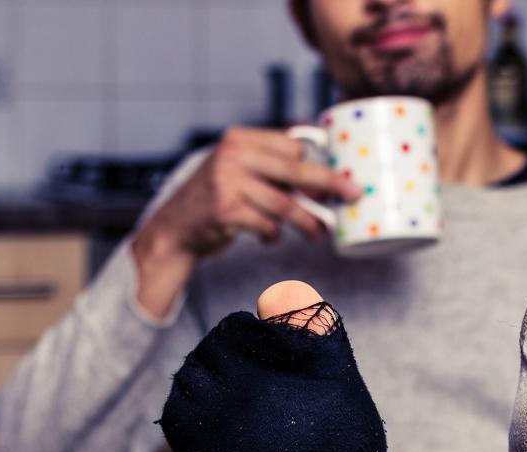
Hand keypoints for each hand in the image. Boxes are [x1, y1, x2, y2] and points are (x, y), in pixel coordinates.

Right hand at [131, 126, 362, 319]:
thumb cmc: (214, 200)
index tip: (341, 175)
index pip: (291, 145)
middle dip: (329, 183)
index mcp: (239, 139)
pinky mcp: (226, 211)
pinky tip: (269, 237)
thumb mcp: (235, 171)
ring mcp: (227, 182)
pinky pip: (268, 225)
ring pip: (286, 203)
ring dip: (308, 222)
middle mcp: (232, 156)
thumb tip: (324, 179)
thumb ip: (269, 168)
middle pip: (295, 169)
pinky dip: (274, 235)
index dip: (318, 161)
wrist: (173, 229)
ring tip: (319, 232)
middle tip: (352, 195)